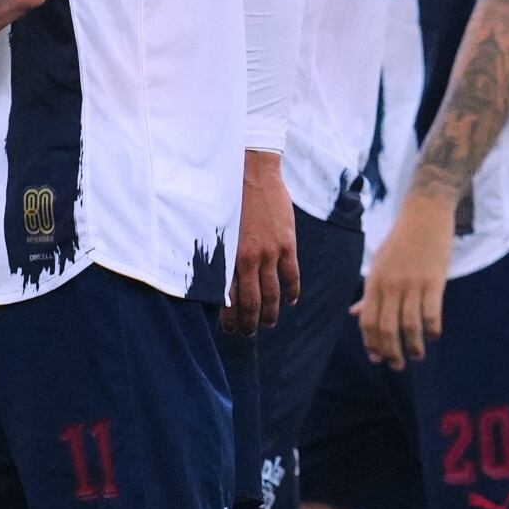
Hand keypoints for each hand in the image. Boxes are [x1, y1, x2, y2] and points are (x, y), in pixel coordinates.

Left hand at [227, 152, 297, 332]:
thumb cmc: (226, 198)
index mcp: (227, 256)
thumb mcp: (216, 229)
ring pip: (272, 292)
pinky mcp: (286, 244)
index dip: (229, 316)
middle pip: (250, 300)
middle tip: (247, 334)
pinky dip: (292, 291)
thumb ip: (220, 253)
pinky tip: (291, 301)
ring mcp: (269, 252)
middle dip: (249, 321)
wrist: (249, 174)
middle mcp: (247, 259)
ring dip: (271, 312)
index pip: (228, 297)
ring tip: (268, 324)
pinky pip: (291, 274)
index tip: (228, 329)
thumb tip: (217, 277)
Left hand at [356, 191, 453, 368]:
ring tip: (416, 357)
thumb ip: (368, 293)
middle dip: (390, 351)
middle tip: (396, 366)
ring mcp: (412, 283)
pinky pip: (431, 311)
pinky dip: (432, 328)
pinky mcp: (434, 280)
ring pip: (408, 323)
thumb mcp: (379, 266)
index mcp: (374, 282)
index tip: (377, 358)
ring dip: (412, 345)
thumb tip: (354, 313)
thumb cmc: (401, 241)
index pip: (367, 319)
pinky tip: (434, 337)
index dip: (371, 342)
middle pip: (385, 326)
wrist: (424, 214)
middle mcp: (390, 285)